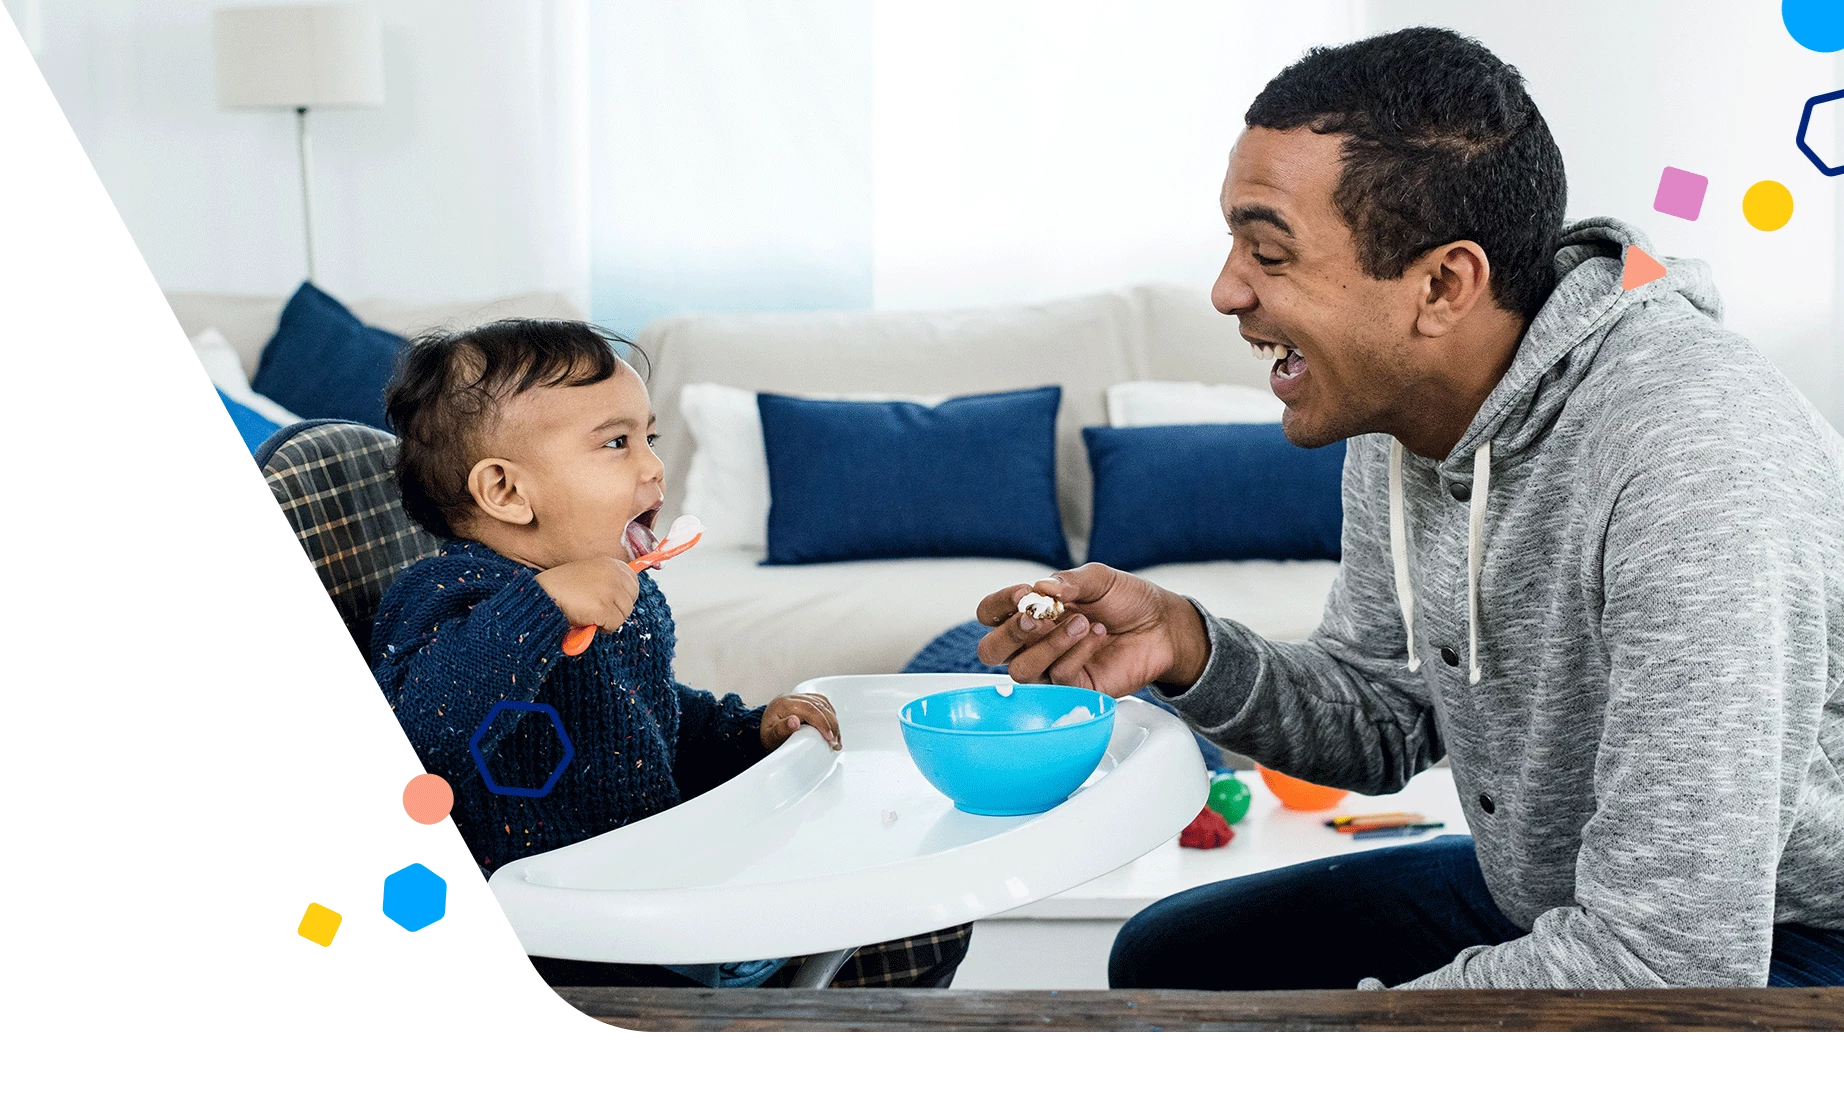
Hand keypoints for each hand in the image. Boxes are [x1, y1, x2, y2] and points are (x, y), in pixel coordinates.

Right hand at [534, 556, 640, 632]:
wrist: (541, 595)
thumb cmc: (561, 587)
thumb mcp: (588, 575)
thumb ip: (606, 581)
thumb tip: (625, 596)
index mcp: (609, 563)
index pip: (634, 581)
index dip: (624, 596)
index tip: (614, 602)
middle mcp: (613, 573)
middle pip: (632, 599)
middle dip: (618, 609)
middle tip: (600, 611)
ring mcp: (609, 590)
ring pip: (624, 614)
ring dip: (609, 619)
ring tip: (590, 614)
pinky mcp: (604, 607)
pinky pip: (614, 625)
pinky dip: (602, 628)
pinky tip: (587, 620)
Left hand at [761, 693, 840, 751]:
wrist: (762, 729)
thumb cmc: (767, 735)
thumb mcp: (770, 737)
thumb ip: (781, 730)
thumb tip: (794, 721)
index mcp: (784, 704)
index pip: (809, 709)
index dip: (822, 723)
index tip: (830, 738)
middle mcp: (792, 697)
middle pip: (819, 706)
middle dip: (832, 724)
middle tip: (836, 742)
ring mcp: (800, 697)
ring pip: (823, 703)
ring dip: (833, 720)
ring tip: (837, 738)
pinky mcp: (805, 699)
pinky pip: (822, 702)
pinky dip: (830, 714)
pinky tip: (833, 726)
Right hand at [974, 563, 1208, 696]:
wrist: (1162, 624)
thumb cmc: (1127, 600)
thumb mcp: (1098, 579)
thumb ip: (1068, 581)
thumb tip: (1042, 588)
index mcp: (1031, 611)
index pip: (991, 614)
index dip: (998, 605)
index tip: (1023, 593)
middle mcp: (1034, 642)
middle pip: (992, 651)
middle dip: (1010, 633)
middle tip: (1035, 617)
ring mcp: (1051, 667)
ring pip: (1021, 670)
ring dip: (1049, 644)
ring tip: (1081, 622)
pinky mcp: (1074, 689)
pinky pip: (1059, 677)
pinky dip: (1077, 653)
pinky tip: (1097, 635)